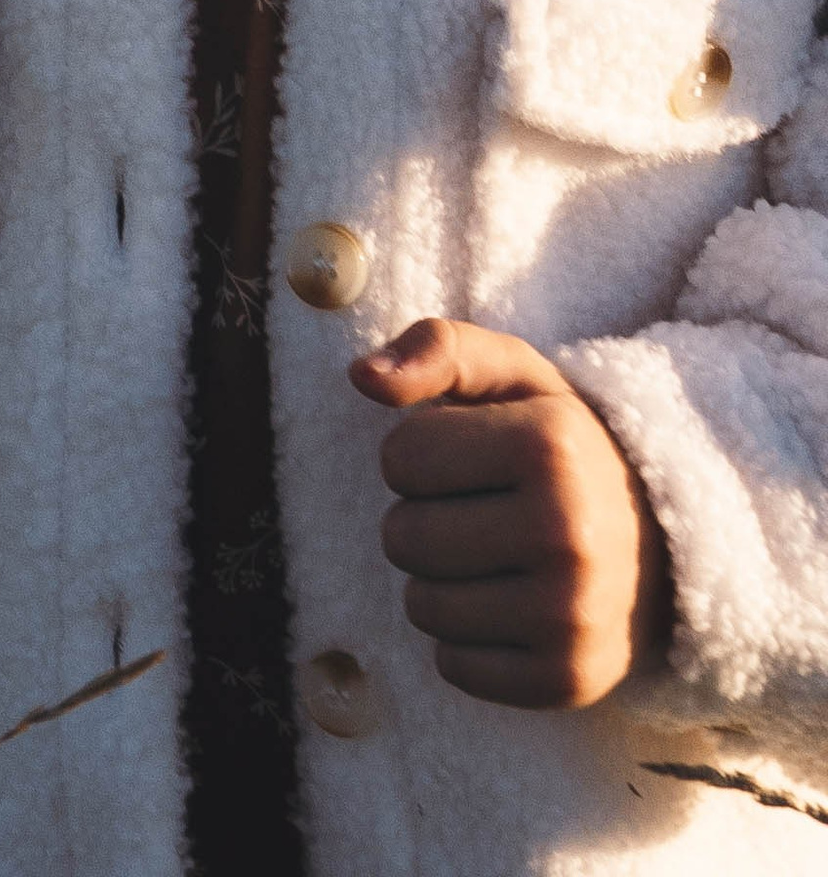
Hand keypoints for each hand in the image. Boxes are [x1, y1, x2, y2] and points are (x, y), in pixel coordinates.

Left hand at [352, 317, 672, 708]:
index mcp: (549, 446)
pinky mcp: (568, 680)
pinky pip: (454, 666)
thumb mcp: (513, 375)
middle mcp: (567, 535)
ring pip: (421, 607)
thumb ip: (435, 349)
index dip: (423, 455)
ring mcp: (571, 617)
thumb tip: (362, 377)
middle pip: (402, 538)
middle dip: (425, 519)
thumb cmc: (562, 447)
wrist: (666, 544)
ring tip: (497, 559)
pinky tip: (511, 608)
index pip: (400, 458)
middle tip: (483, 512)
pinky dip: (466, 641)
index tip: (474, 459)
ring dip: (441, 582)